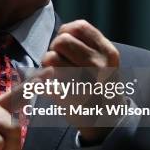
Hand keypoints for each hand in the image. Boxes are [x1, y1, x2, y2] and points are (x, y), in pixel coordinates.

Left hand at [41, 19, 120, 143]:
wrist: (109, 122)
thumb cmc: (101, 86)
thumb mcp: (106, 61)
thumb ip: (88, 45)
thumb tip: (61, 34)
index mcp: (107, 53)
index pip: (79, 27)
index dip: (65, 32)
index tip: (64, 45)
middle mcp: (99, 65)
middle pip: (61, 41)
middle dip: (54, 48)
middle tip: (57, 61)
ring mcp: (86, 82)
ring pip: (50, 58)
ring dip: (46, 64)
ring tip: (53, 73)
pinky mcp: (70, 99)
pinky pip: (45, 81)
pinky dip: (39, 83)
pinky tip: (45, 87)